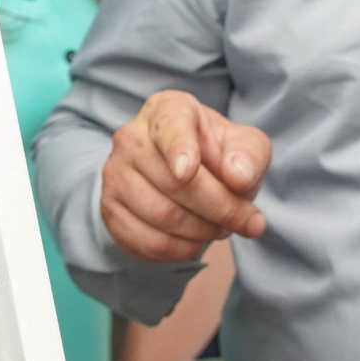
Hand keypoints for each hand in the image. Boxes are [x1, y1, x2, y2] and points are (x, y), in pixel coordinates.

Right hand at [99, 91, 269, 263]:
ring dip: (203, 231)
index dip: (179, 150)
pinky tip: (195, 240)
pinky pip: (148, 241)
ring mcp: (115, 174)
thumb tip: (238, 177)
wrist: (180, 172)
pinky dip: (180, 250)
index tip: (187, 171)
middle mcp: (132, 138)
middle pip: (175, 184)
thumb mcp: (244, 144)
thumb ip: (249, 154)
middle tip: (249, 221)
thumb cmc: (215, 153)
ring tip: (221, 227)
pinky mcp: (109, 209)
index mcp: (167, 110)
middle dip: (221, 209)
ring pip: (162, 216)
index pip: (171, 129)